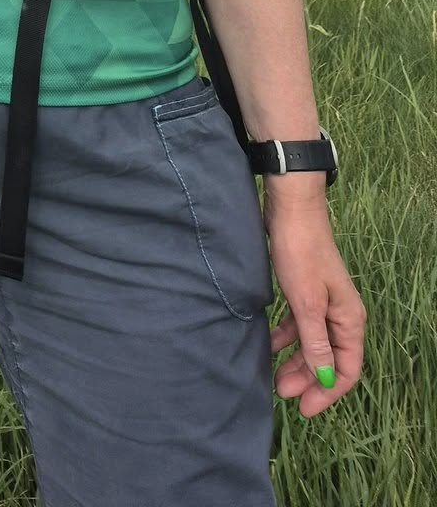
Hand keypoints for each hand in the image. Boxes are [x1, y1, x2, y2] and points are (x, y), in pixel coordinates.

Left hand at [267, 199, 365, 414]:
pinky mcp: (304, 290)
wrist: (291, 208)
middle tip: (280, 392)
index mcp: (348, 320)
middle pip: (328, 358)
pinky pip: (299, 323)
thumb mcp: (306, 302)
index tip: (304, 408)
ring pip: (312, 342)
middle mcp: (340, 314)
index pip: (346, 369)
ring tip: (273, 375)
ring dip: (296, 360)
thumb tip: (323, 377)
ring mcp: (322, 301)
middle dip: (307, 378)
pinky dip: (286, 336)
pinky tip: (269, 343)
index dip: (327, 392)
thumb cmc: (300, 253)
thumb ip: (315, 342)